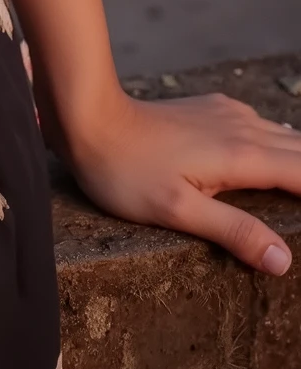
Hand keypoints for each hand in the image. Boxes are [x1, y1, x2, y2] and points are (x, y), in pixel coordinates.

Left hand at [67, 87, 300, 273]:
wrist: (88, 116)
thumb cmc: (126, 171)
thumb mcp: (177, 211)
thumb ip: (234, 232)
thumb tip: (283, 260)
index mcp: (242, 156)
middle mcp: (244, 128)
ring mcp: (228, 114)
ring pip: (285, 137)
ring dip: (299, 163)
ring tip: (297, 192)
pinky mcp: (212, 109)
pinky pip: (262, 126)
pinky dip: (281, 147)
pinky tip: (276, 161)